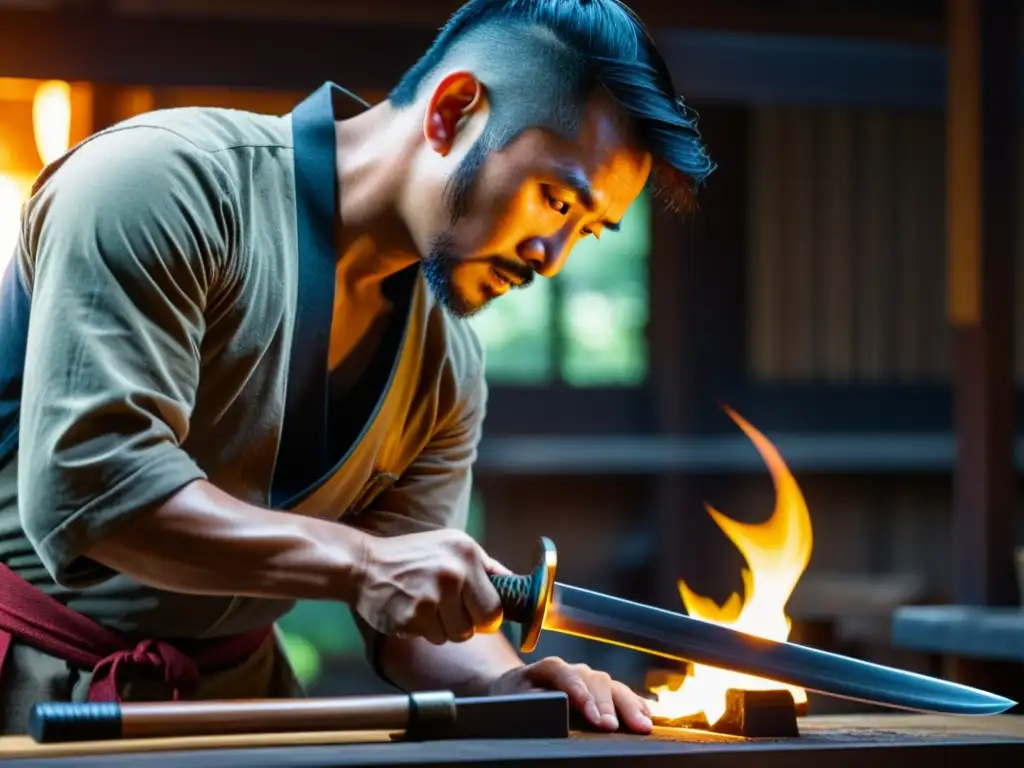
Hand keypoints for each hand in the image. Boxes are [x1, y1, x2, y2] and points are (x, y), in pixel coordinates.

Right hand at [354, 529, 509, 643]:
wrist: (365, 565)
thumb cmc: (412, 557)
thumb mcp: (453, 546)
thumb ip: (485, 567)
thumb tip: (516, 585)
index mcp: (467, 554)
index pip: (496, 607)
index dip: (488, 617)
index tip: (478, 615)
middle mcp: (453, 574)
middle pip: (478, 625)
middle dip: (467, 624)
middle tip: (448, 610)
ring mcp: (431, 597)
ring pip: (455, 635)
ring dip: (444, 628)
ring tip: (427, 606)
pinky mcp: (412, 617)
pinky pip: (432, 638)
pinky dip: (424, 630)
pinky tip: (412, 611)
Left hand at [487, 656, 653, 733]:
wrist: (519, 690)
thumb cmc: (515, 698)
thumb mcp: (512, 700)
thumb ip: (530, 701)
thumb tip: (545, 708)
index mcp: (546, 668)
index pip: (562, 673)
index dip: (577, 691)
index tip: (589, 713)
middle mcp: (572, 670)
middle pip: (592, 679)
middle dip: (604, 703)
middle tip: (611, 726)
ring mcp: (590, 678)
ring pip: (611, 685)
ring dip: (627, 705)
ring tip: (640, 725)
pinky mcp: (602, 690)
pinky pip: (623, 694)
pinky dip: (635, 704)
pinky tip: (647, 717)